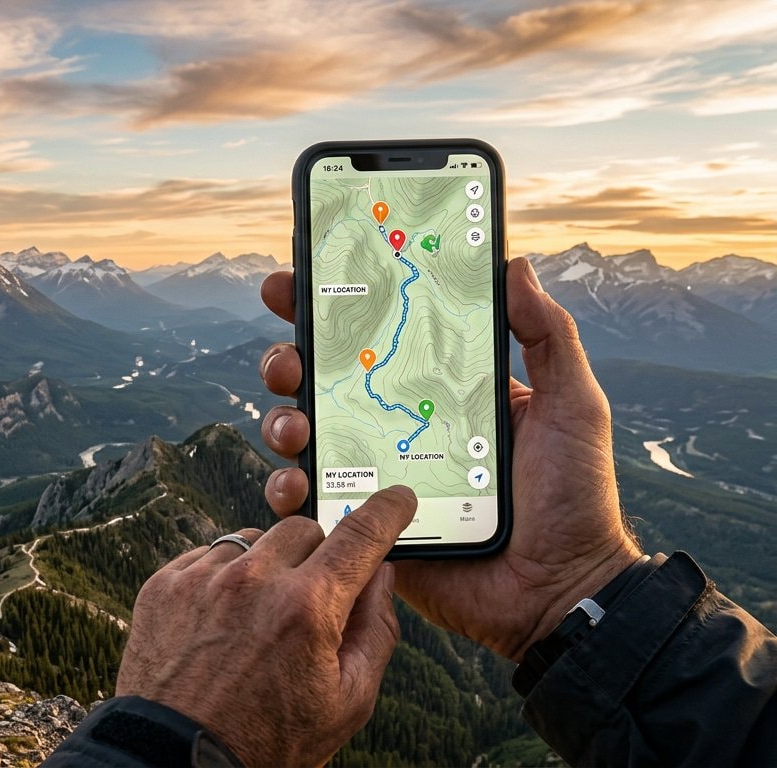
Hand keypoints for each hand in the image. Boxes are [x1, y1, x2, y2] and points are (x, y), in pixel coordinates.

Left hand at [116, 487, 415, 766]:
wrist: (177, 759)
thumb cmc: (268, 738)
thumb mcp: (347, 701)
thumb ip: (376, 630)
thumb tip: (381, 575)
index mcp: (307, 608)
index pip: (359, 537)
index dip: (386, 512)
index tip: (397, 499)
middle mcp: (252, 580)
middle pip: (304, 530)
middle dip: (317, 557)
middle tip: (311, 600)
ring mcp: (202, 578)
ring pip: (252, 540)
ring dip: (265, 567)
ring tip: (258, 621)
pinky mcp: (164, 585)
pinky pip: (207, 557)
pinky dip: (222, 579)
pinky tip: (222, 623)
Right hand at [257, 258, 642, 660]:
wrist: (560, 592)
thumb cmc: (574, 498)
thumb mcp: (571, 405)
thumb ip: (548, 336)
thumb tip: (514, 263)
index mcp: (438, 391)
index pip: (375, 336)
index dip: (330, 306)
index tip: (298, 279)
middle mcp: (395, 426)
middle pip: (321, 379)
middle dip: (288, 358)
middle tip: (289, 358)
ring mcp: (373, 476)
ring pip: (302, 434)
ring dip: (282, 420)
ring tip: (296, 427)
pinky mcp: (361, 527)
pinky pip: (308, 502)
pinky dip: (287, 489)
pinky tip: (298, 483)